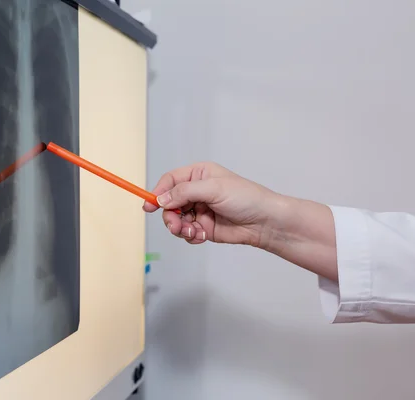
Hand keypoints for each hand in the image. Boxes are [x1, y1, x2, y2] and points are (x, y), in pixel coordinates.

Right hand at [143, 162, 337, 280]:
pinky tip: (202, 235)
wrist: (265, 222)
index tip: (149, 205)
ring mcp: (199, 210)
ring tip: (193, 232)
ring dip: (180, 228)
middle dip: (170, 216)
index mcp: (199, 175)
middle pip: (169, 203)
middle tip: (176, 225)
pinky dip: (190, 236)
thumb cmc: (246, 198)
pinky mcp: (203, 227)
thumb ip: (184, 192)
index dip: (158, 192)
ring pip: (176, 220)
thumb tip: (161, 199)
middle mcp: (196, 192)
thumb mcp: (214, 189)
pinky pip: (186, 233)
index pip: (170, 181)